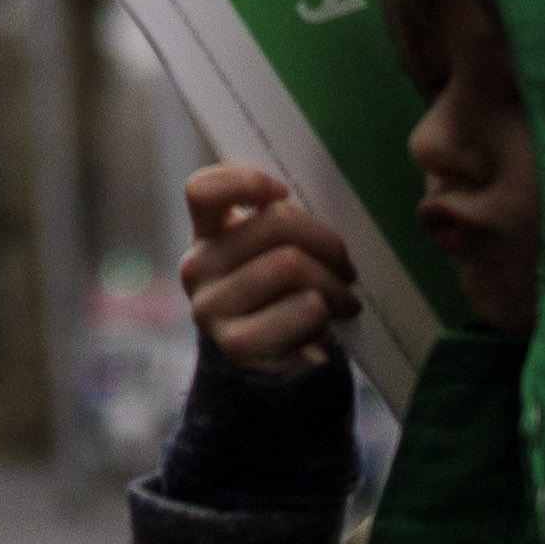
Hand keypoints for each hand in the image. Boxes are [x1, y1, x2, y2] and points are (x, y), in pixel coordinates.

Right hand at [178, 160, 359, 376]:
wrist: (266, 362)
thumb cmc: (279, 294)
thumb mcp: (268, 253)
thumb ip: (277, 224)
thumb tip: (300, 207)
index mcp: (206, 234)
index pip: (203, 190)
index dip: (246, 181)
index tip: (283, 193)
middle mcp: (198, 267)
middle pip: (274, 224)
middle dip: (327, 243)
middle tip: (347, 268)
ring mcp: (210, 307)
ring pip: (292, 264)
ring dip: (334, 285)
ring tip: (345, 302)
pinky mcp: (235, 344)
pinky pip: (304, 310)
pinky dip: (325, 318)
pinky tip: (323, 330)